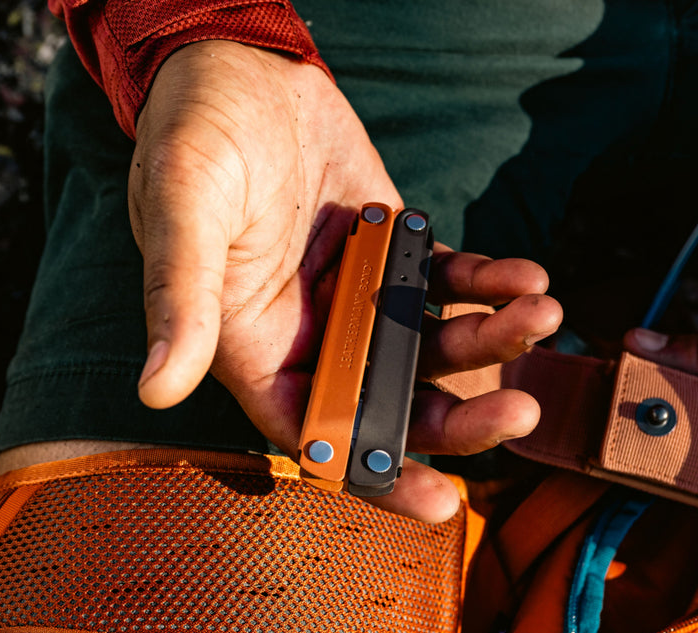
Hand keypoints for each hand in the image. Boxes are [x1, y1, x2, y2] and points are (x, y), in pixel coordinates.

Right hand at [129, 41, 560, 521]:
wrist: (236, 66)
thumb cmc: (192, 137)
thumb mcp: (181, 212)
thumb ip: (180, 300)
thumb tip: (156, 387)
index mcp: (255, 349)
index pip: (318, 436)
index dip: (376, 475)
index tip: (439, 501)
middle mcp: (313, 335)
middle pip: (394, 403)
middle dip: (459, 418)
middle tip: (517, 411)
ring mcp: (360, 295)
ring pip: (434, 346)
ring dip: (492, 341)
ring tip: (541, 313)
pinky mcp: (395, 249)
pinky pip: (450, 283)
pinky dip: (489, 285)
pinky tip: (522, 276)